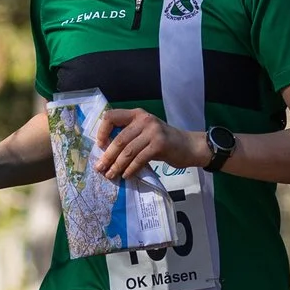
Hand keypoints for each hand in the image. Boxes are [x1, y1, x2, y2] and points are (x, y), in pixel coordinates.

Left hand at [94, 109, 208, 181]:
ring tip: (111, 175)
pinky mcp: (160, 145)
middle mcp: (144, 120)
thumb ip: (129, 136)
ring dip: (117, 165)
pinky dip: (131, 169)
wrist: (189, 146)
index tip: (100, 145)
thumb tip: (107, 152)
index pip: (111, 116)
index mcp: (137, 114)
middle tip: (100, 168)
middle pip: (119, 139)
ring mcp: (153, 132)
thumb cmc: (164, 141)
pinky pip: (139, 159)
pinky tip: (126, 176)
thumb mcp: (145, 132)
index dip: (102, 131)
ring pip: (128, 151)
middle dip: (108, 156)